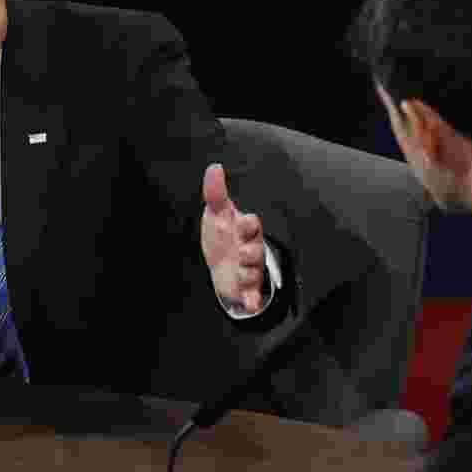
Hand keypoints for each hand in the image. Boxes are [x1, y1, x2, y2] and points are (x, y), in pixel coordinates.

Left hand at [201, 163, 266, 313]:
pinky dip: (253, 300)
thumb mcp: (217, 214)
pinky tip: (250, 304)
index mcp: (244, 230)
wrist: (220, 265)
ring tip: (241, 273)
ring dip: (248, 273)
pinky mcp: (247, 288)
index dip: (249, 223)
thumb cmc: (222, 235)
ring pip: (254, 272)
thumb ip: (216, 193)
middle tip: (242, 252)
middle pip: (256, 250)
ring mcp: (250, 270)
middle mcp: (250, 249)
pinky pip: (254, 296)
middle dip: (251, 252)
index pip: (252, 224)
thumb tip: (214, 167)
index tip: (242, 222)